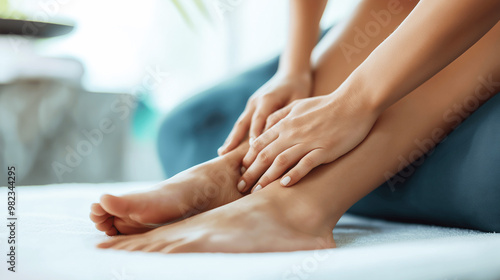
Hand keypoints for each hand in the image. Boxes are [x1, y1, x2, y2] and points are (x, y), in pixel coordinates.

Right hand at [218, 72, 311, 155]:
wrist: (291, 73)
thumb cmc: (298, 87)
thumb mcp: (297, 99)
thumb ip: (286, 114)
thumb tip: (276, 133)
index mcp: (267, 99)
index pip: (259, 120)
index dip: (255, 135)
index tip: (252, 150)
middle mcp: (255, 102)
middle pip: (243, 123)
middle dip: (234, 139)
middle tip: (225, 154)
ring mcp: (251, 104)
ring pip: (240, 124)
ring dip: (231, 139)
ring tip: (222, 153)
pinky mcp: (251, 108)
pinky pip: (243, 123)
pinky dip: (236, 135)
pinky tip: (230, 148)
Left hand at [237, 92, 378, 191]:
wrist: (355, 102)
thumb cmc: (327, 104)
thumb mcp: (299, 104)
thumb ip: (281, 114)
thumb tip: (266, 124)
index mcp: (286, 123)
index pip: (260, 142)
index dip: (248, 158)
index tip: (241, 171)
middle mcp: (293, 133)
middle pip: (265, 155)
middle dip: (251, 172)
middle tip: (241, 187)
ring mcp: (308, 141)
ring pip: (281, 161)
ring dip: (267, 177)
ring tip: (257, 190)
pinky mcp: (324, 150)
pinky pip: (305, 164)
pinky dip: (293, 175)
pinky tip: (284, 185)